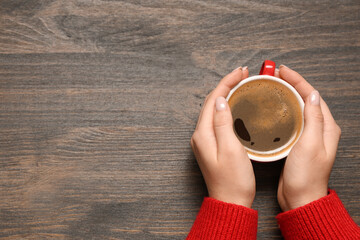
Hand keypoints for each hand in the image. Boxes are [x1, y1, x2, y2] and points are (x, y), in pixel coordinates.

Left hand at [191, 67, 255, 207]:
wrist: (230, 202)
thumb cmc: (233, 180)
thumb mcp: (230, 149)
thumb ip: (223, 123)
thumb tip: (220, 100)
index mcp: (203, 134)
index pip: (212, 99)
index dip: (226, 82)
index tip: (241, 72)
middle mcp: (200, 135)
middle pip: (211, 102)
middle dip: (226, 85)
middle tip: (242, 74)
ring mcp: (205, 141)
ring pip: (213, 110)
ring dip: (225, 94)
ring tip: (240, 84)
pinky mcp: (211, 146)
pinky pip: (217, 119)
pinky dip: (226, 107)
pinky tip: (235, 105)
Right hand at [276, 65, 341, 210]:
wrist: (299, 197)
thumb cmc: (306, 176)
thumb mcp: (311, 144)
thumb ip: (314, 119)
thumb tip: (312, 95)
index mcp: (326, 127)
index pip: (313, 96)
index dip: (298, 80)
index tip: (283, 71)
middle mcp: (319, 130)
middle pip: (306, 99)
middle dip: (292, 84)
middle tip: (276, 75)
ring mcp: (308, 136)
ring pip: (298, 108)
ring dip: (287, 95)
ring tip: (273, 86)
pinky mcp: (297, 143)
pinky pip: (291, 120)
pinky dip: (282, 110)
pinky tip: (272, 109)